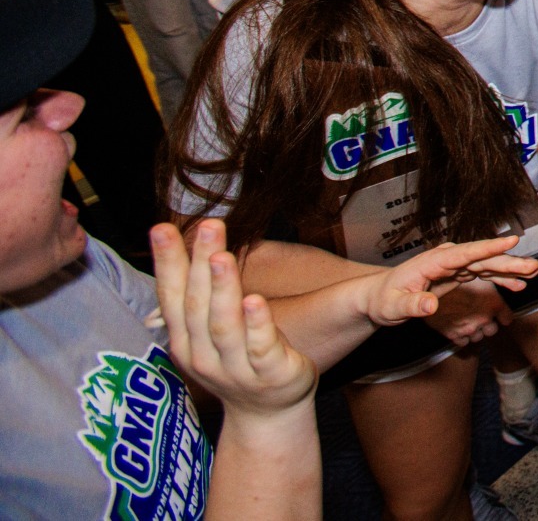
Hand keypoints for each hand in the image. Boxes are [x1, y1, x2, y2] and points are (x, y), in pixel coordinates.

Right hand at [151, 221, 315, 418]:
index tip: (162, 228)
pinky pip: (260, 348)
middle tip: (207, 227)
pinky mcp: (270, 374)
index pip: (172, 297)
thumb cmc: (238, 362)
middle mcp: (204, 355)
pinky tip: (255, 300)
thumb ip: (196, 297)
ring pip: (225, 326)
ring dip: (223, 289)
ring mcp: (236, 368)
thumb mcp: (207, 333)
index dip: (168, 262)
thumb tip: (174, 250)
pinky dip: (257, 324)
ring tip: (223, 257)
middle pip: (198, 305)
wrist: (267, 414)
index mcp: (186, 341)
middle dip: (200, 264)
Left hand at [366, 236, 537, 326]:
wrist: (379, 296)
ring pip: (486, 265)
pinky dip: (501, 278)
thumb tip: (429, 306)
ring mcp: (454, 266)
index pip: (464, 252)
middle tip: (532, 266)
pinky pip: (483, 274)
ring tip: (532, 272)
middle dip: (508, 261)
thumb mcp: (392, 306)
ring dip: (509, 269)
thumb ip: (412, 305)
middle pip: (481, 258)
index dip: (488, 247)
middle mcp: (447, 259)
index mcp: (433, 261)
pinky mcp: (458, 274)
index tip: (511, 241)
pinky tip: (517, 284)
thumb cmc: (384, 300)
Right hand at [424, 278, 512, 346]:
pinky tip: (456, 324)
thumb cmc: (450, 277)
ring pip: (478, 337)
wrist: (421, 291)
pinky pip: (463, 342)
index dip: (504, 315)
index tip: (502, 315)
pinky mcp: (453, 336)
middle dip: (488, 323)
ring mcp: (468, 329)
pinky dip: (461, 336)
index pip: (507, 318)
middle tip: (478, 312)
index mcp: (492, 302)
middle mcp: (483, 318)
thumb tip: (517, 291)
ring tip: (466, 317)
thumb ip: (496, 285)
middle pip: (493, 329)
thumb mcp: (477, 277)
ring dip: (475, 330)